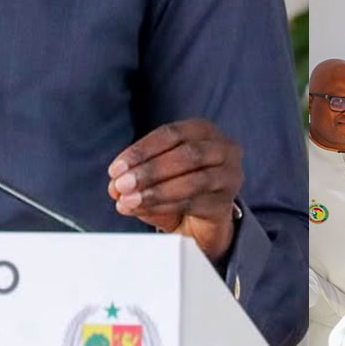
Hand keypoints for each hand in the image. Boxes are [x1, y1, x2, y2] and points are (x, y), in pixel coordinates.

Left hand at [108, 119, 242, 262]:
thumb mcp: (158, 173)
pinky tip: (145, 210)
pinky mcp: (226, 202)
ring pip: (194, 180)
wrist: (205, 216)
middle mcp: (223, 148)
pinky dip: (165, 206)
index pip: (171, 134)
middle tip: (121, 185)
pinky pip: (195, 203)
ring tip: (129, 201)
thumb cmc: (180, 183)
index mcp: (202, 130)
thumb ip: (137, 176)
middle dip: (149, 171)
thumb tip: (115, 186)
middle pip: (186, 154)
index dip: (141, 150)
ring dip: (157, 191)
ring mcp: (229, 175)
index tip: (116, 169)